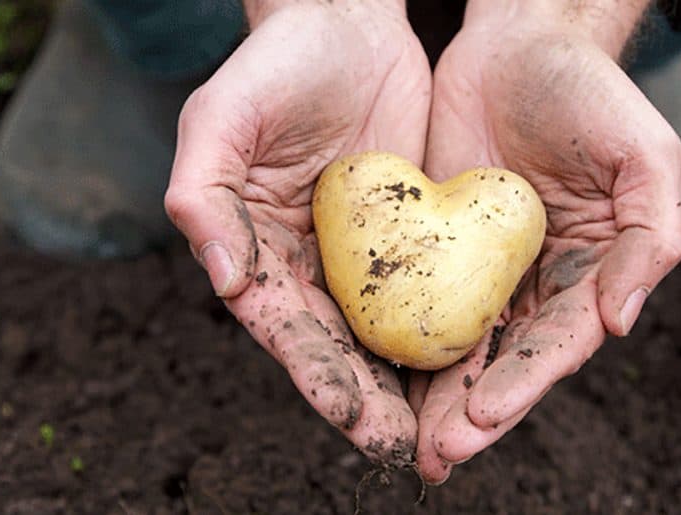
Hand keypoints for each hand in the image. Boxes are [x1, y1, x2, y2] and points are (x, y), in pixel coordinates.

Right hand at [164, 0, 430, 466]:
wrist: (345, 22)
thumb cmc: (273, 66)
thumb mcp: (220, 120)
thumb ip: (203, 198)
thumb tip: (224, 281)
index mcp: (256, 253)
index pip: (286, 328)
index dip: (316, 376)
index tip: (352, 417)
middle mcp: (308, 265)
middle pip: (339, 347)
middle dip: (370, 402)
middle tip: (407, 447)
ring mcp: (364, 255)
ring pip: (388, 333)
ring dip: (411, 385)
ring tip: (443, 431)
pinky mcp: (413, 235)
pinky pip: (433, 289)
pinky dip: (447, 328)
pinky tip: (477, 364)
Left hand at [409, 1, 680, 482]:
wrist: (519, 43)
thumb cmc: (592, 94)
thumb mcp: (645, 158)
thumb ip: (650, 241)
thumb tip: (620, 325)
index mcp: (594, 275)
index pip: (559, 344)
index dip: (524, 384)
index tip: (483, 416)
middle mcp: (540, 284)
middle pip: (505, 362)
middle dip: (472, 412)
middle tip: (436, 454)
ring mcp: (486, 269)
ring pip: (459, 345)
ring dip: (434, 396)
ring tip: (406, 441)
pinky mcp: (439, 245)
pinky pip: (418, 298)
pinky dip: (402, 339)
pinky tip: (377, 374)